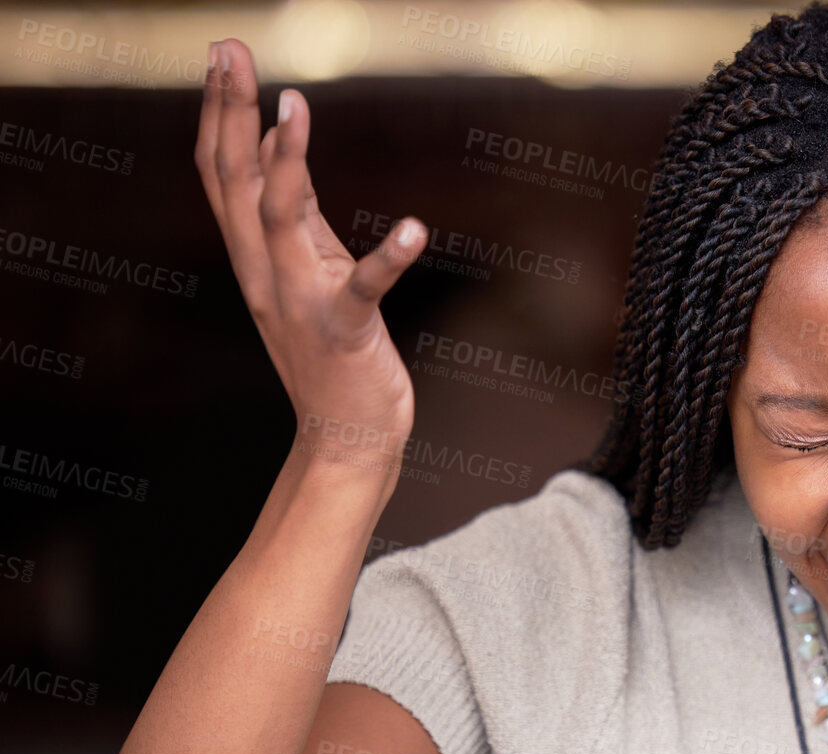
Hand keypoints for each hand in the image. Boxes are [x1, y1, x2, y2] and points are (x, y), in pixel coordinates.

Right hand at [195, 39, 425, 470]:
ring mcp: (302, 301)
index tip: (222, 55)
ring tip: (294, 105)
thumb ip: (289, 209)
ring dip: (286, 162)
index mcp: (255, 256)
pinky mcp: (347, 330)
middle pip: (236, 182)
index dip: (218, 112)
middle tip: (230, 49)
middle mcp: (265, 273)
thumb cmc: (329, 347)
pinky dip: (389, 258)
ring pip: (280, 220)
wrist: (345, 435)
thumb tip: (272, 137)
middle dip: (230, 112)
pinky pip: (365, 287)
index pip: (222, 173)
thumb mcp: (303, 268)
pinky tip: (415, 228)